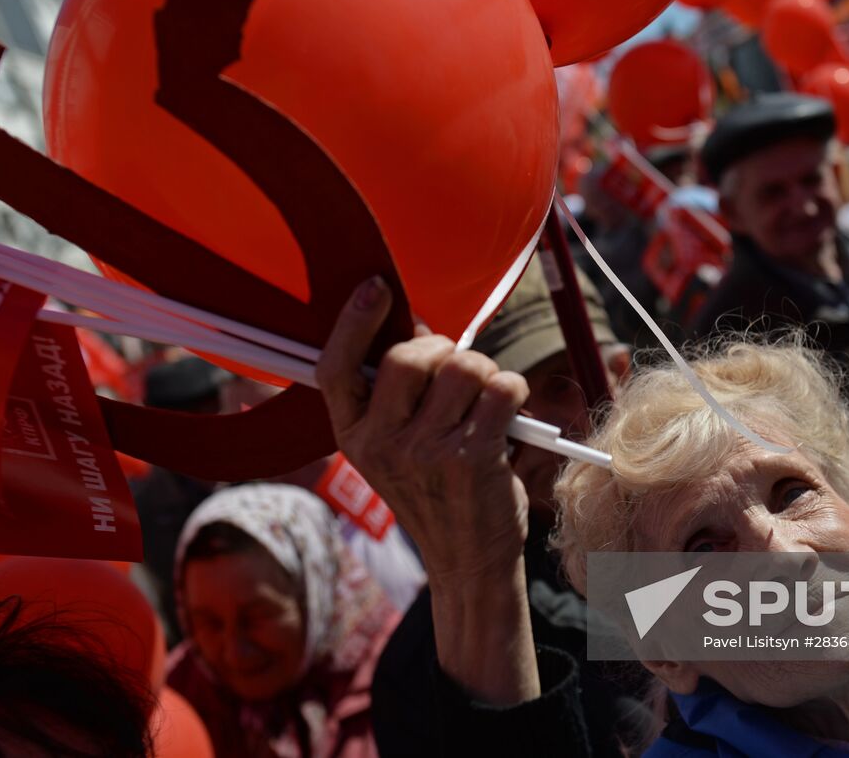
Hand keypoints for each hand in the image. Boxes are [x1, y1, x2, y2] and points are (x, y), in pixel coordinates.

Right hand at [316, 276, 531, 583]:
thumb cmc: (436, 491)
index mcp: (352, 435)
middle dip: (446, 350)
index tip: (376, 287)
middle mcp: (380, 443)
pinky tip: (508, 414)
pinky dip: (513, 390)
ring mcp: (425, 451)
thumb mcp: (393, 448)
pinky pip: (501, 387)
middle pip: (411, 354)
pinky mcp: (472, 457)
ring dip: (484, 373)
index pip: (336, 367)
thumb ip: (395, 394)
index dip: (353, 322)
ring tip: (483, 403)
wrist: (467, 561)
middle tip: (457, 375)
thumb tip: (418, 328)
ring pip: (465, 366)